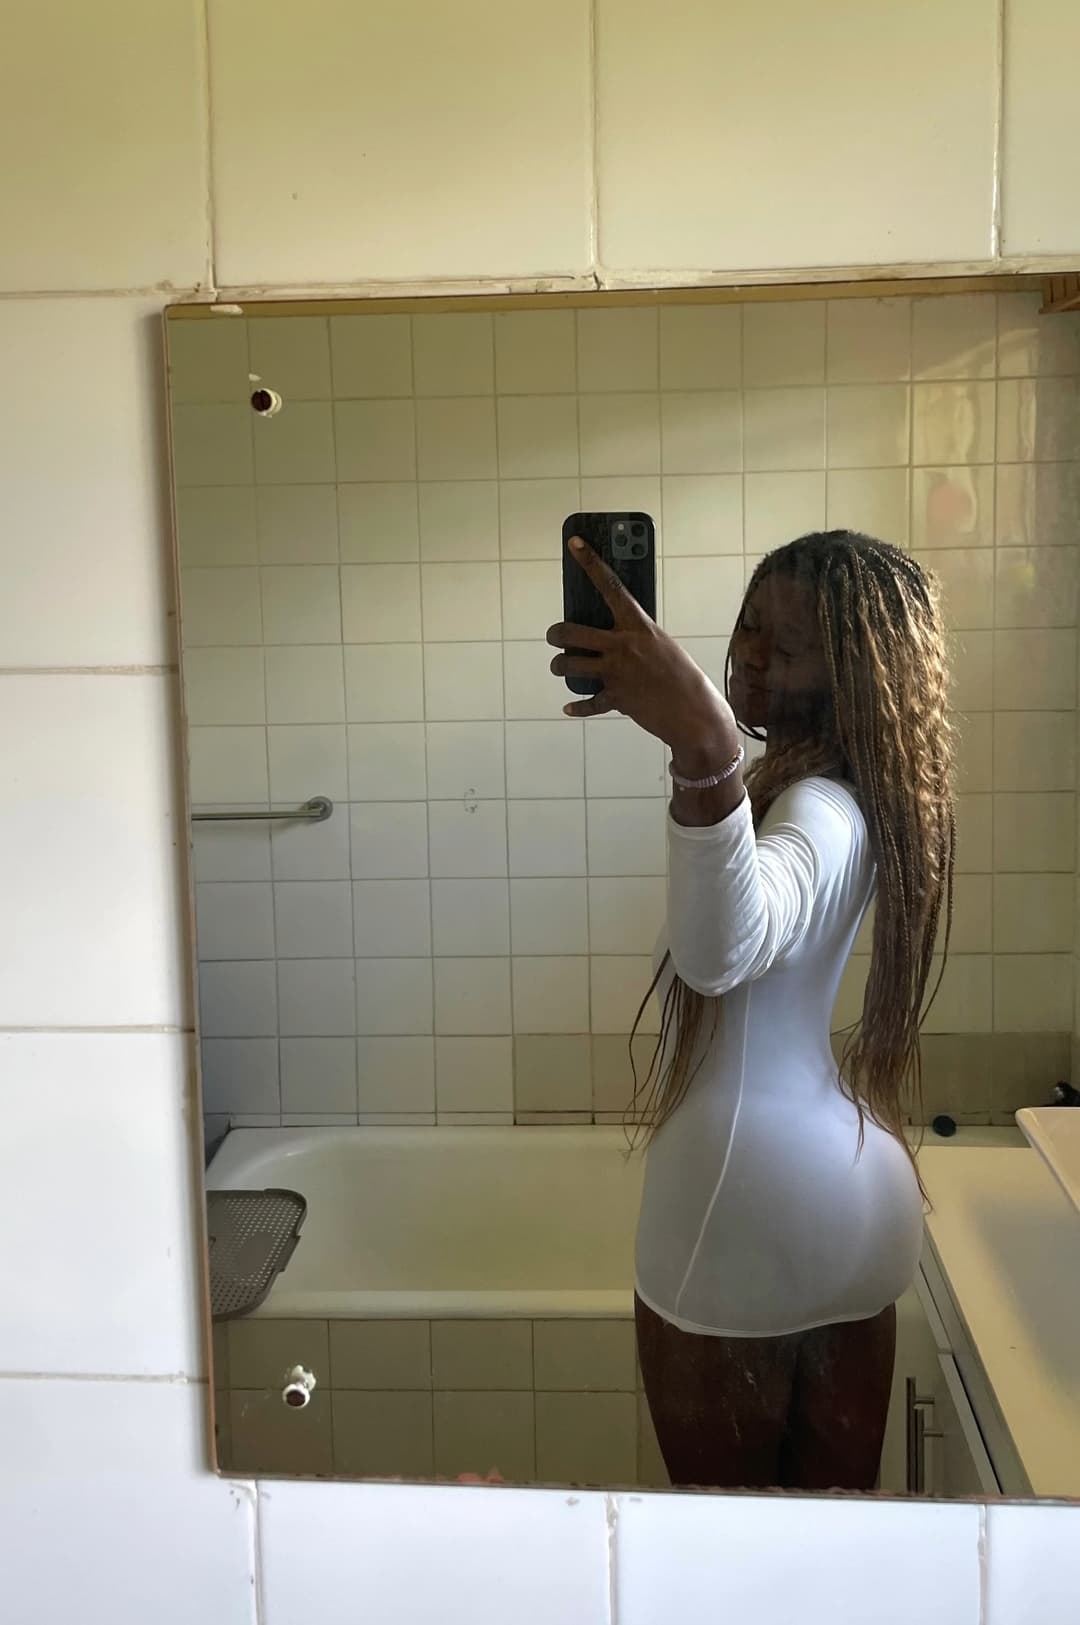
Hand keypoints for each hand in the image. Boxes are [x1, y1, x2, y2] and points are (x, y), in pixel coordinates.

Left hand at [546, 538, 738, 771]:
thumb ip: (636, 637)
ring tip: (562, 666)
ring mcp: (617, 673)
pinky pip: (587, 703)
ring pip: (567, 666)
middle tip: (556, 637)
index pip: (611, 586)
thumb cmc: (684, 677)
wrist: (696, 715)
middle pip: (571, 632)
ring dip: (560, 666)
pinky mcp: (616, 699)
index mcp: (639, 626)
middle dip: (557, 635)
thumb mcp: (662, 645)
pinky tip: (569, 707)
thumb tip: (611, 638)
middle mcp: (623, 646)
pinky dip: (577, 707)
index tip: (574, 543)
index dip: (589, 562)